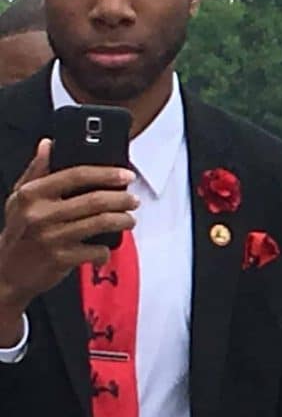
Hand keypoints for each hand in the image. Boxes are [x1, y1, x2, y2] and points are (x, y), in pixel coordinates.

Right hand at [0, 142, 137, 330]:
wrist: (7, 271)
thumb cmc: (19, 233)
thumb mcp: (19, 198)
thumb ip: (36, 171)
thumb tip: (48, 145)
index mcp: (31, 194)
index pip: (75, 175)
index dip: (106, 173)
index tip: (125, 174)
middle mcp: (41, 214)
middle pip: (95, 200)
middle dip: (122, 199)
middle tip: (133, 200)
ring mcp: (52, 237)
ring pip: (101, 223)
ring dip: (123, 221)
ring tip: (129, 220)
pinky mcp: (62, 258)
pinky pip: (97, 250)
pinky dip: (106, 250)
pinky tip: (105, 248)